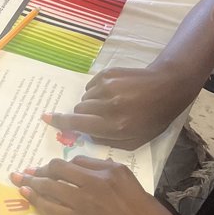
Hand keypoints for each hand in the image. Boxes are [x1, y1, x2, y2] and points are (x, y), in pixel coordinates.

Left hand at [10, 157, 180, 214]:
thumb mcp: (135, 188)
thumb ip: (113, 179)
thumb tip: (94, 175)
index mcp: (113, 169)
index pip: (79, 160)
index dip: (63, 165)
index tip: (55, 168)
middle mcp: (95, 180)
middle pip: (59, 168)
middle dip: (43, 169)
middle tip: (31, 171)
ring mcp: (84, 200)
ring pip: (50, 185)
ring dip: (32, 181)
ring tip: (20, 179)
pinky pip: (50, 207)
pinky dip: (35, 199)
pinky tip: (26, 195)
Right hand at [43, 63, 198, 148]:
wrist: (167, 86)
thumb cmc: (152, 118)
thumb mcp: (134, 140)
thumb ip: (107, 140)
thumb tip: (85, 133)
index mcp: (115, 125)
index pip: (78, 124)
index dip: (60, 122)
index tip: (46, 118)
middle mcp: (108, 106)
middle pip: (78, 110)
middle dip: (83, 116)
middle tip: (98, 118)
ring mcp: (107, 87)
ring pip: (84, 98)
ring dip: (91, 104)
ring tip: (110, 105)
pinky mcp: (107, 74)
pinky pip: (90, 86)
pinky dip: (96, 92)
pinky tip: (113, 94)